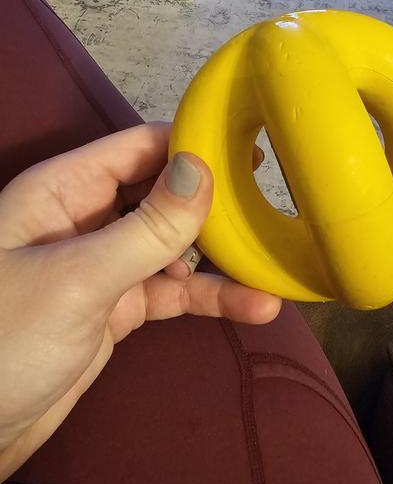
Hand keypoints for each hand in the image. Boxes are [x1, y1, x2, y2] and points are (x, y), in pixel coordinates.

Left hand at [0, 122, 280, 480]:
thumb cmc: (5, 339)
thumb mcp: (79, 279)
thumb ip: (147, 228)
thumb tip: (202, 168)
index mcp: (65, 190)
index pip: (139, 147)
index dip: (193, 144)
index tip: (250, 148)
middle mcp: (88, 218)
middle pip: (163, 193)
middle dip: (214, 200)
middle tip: (273, 201)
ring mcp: (105, 264)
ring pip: (174, 245)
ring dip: (221, 256)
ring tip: (273, 262)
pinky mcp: (118, 307)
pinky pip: (173, 292)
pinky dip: (210, 298)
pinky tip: (256, 306)